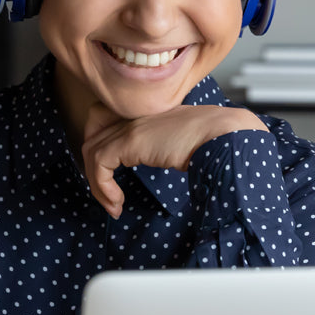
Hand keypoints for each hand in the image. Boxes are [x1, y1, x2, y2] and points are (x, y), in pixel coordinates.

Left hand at [82, 102, 267, 217]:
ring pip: (91, 152)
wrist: (224, 135)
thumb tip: (167, 161)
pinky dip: (102, 188)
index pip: (104, 118)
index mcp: (145, 109)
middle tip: (104, 190)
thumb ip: (165, 143)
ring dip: (96, 184)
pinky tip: (117, 203)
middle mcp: (134, 113)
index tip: (109, 173)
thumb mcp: (180, 139)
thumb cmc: (214, 139)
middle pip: (92, 133)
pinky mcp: (130, 140)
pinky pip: (99, 165)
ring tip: (112, 205)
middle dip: (92, 165)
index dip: (101, 143)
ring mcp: (130, 125)